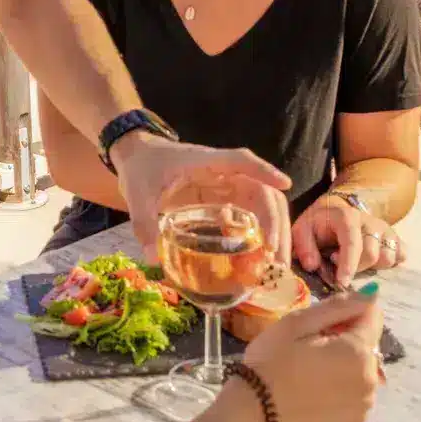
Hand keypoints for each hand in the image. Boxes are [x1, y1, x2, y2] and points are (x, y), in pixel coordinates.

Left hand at [111, 132, 289, 264]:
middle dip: (275, 223)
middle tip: (277, 257)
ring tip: (274, 265)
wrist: (136, 156)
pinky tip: (258, 261)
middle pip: (262, 192)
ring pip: (261, 206)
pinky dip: (257, 236)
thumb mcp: (137, 194)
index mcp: (205, 162)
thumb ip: (144, 223)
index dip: (263, 171)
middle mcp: (223, 173)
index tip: (285, 184)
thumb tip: (152, 258)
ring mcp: (226, 187)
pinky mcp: (222, 200)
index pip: (240, 161)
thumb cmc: (141, 167)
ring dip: (272, 232)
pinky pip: (247, 216)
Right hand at [236, 292, 382, 421]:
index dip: (347, 313)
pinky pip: (357, 388)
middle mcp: (371, 378)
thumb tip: (370, 295)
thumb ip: (338, 306)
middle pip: (368, 342)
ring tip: (311, 368)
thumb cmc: (272, 361)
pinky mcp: (356, 418)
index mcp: (359, 351)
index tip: (319, 324)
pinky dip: (344, 382)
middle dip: (346, 337)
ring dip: (346, 361)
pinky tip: (316, 387)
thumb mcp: (298, 323)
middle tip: (309, 346)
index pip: (372, 315)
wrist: (255, 411)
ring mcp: (365, 402)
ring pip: (363, 366)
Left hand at [293, 197, 402, 286]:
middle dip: (356, 268)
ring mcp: (385, 229)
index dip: (348, 265)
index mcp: (347, 217)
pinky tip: (372, 264)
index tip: (342, 283)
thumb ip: (303, 246)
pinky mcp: (394, 237)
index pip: (353, 243)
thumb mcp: (302, 230)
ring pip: (389, 257)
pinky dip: (389, 264)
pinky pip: (401, 255)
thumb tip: (313, 266)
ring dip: (372, 267)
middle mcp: (370, 222)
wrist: (336, 210)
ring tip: (355, 262)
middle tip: (339, 267)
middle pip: (373, 254)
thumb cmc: (318, 224)